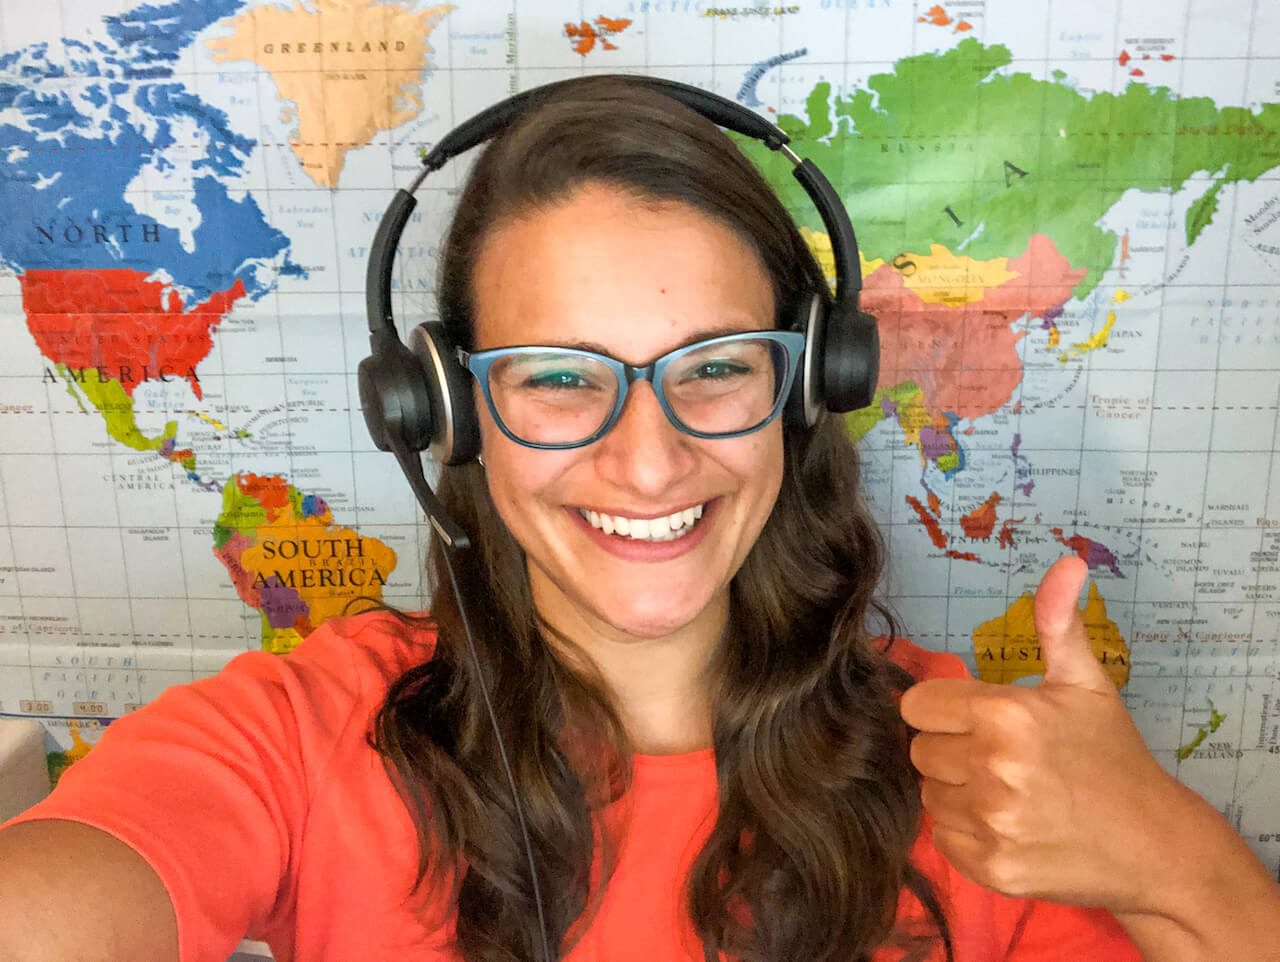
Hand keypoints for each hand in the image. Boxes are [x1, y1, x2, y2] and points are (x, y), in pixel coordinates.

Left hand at [899, 556, 1190, 913]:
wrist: (1154, 845)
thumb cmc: (1112, 756)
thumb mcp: (1086, 683)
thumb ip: (1058, 622)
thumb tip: (1067, 561)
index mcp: (1005, 716)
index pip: (918, 705)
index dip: (943, 709)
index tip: (974, 717)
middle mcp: (991, 769)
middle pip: (920, 749)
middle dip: (951, 748)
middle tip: (997, 756)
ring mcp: (989, 823)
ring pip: (929, 793)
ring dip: (956, 790)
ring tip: (1006, 790)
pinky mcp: (989, 867)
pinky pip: (944, 836)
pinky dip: (967, 831)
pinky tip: (1008, 824)